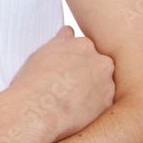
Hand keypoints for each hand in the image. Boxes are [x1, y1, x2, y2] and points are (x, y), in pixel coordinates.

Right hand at [9, 25, 115, 142]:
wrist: (37, 108)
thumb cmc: (35, 79)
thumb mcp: (43, 52)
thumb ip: (60, 39)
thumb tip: (68, 31)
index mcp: (84, 45)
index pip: (86, 51)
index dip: (74, 64)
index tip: (65, 73)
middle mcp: (100, 61)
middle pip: (98, 67)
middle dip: (87, 76)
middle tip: (69, 88)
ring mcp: (106, 83)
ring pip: (102, 86)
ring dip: (92, 92)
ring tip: (71, 101)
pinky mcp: (108, 104)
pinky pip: (104, 104)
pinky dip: (94, 108)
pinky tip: (77, 111)